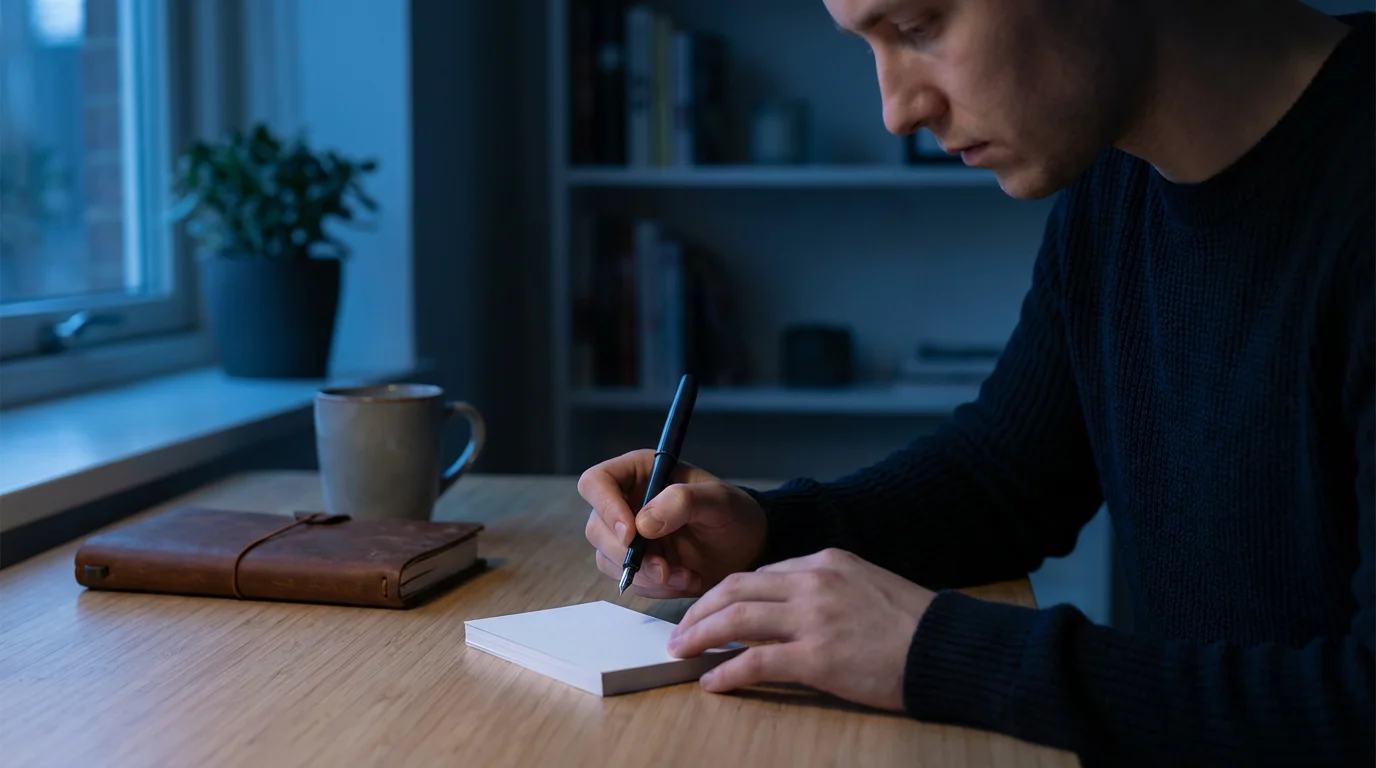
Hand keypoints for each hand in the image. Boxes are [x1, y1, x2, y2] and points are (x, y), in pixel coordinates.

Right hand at [579, 449, 767, 598]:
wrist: (747, 550)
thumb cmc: (734, 515)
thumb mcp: (718, 501)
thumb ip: (683, 502)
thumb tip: (642, 523)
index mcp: (640, 473)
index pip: (596, 483)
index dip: (606, 507)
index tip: (632, 534)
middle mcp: (626, 502)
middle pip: (597, 528)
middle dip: (629, 554)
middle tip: (664, 568)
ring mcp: (628, 535)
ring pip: (607, 558)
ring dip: (645, 574)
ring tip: (684, 575)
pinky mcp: (636, 564)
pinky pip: (628, 580)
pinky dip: (654, 587)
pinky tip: (684, 580)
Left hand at [665, 548, 935, 711]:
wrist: (946, 647)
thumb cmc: (912, 624)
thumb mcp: (866, 584)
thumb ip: (826, 588)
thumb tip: (787, 606)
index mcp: (825, 561)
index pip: (760, 572)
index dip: (726, 593)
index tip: (708, 609)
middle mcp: (814, 581)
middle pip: (736, 587)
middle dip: (699, 609)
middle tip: (678, 629)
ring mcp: (814, 618)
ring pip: (736, 618)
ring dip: (699, 635)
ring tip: (680, 651)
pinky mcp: (817, 657)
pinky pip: (755, 661)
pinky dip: (726, 671)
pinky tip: (711, 682)